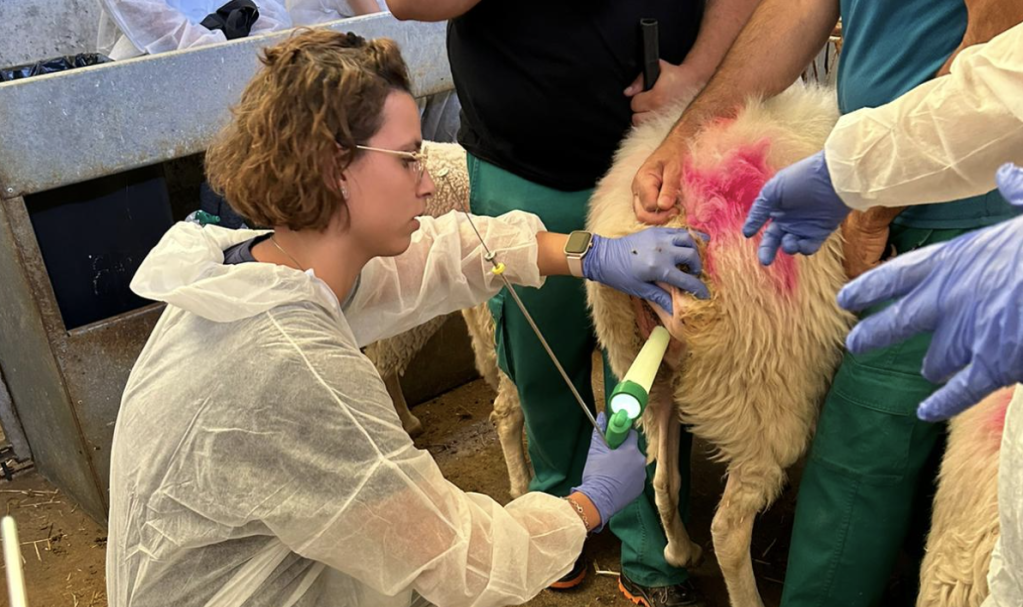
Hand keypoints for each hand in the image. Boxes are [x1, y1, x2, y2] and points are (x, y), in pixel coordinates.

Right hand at [572, 412, 646, 531]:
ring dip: (626, 465)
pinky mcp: (640, 489)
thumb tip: (601, 416)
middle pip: (633, 450)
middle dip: (623, 452)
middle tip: (610, 457)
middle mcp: (640, 461)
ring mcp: (641, 476)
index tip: (615, 439)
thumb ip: (599, 431)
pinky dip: (628, 478)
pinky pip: (635, 478)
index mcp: (631, 449)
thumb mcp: (595, 450)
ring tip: (611, 472)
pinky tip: (616, 482)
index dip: (623, 435)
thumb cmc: (596, 474)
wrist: (598, 500)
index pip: (631, 434)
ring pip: (634, 465)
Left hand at [583, 228, 710, 313]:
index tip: (705, 294)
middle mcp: (663, 250)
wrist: (603, 256)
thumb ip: (661, 297)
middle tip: (692, 274)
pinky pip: (678, 230)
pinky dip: (685, 237)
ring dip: (694, 248)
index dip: (699, 289)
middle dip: (698, 266)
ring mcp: (660, 237)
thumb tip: (676, 312)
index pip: (687, 280)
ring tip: (690, 258)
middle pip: (693, 255)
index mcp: (659, 268)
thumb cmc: (619, 276)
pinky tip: (684, 245)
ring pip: (689, 238)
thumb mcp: (640, 289)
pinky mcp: (655, 230)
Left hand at [625, 60, 706, 125]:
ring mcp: (666, 121)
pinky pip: (654, 132)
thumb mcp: (658, 68)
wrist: (696, 82)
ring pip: (644, 127)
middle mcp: (660, 112)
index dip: (637, 98)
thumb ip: (640, 79)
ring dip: (645, 119)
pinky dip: (653, 125)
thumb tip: (627, 92)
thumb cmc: (676, 74)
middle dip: (640, 110)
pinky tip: (658, 117)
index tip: (645, 95)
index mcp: (657, 97)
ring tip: (652, 110)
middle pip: (636, 118)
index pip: (634, 104)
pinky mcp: (671, 128)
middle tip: (648, 103)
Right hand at [631, 129, 693, 225]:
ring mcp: (638, 194)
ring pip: (643, 215)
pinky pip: (647, 212)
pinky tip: (669, 208)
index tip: (677, 207)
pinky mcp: (643, 197)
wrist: (673, 147)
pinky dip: (658, 214)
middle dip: (659, 218)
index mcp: (643, 180)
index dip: (663, 210)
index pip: (648, 206)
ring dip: (658, 217)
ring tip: (674, 210)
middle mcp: (637, 189)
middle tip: (676, 211)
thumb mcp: (675, 168)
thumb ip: (669, 187)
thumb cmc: (674, 155)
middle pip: (641, 215)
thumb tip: (663, 206)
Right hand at [742, 150, 851, 264]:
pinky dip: (803, 248)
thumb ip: (758, 212)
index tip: (749, 236)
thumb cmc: (800, 179)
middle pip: (776, 240)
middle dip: (768, 251)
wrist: (832, 177)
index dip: (756, 233)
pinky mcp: (821, 232)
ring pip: (791, 245)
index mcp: (777, 209)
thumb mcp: (772, 192)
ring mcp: (805, 226)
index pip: (765, 227)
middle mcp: (790, 219)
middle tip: (765, 261)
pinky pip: (809, 247)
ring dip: (788, 247)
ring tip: (789, 242)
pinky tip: (800, 243)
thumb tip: (746, 232)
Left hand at [838, 163, 1022, 420]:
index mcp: (949, 261)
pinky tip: (925, 411)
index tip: (846, 298)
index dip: (868, 288)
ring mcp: (964, 336)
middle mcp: (946, 300)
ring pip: (935, 360)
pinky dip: (942, 402)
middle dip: (874, 334)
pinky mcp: (990, 366)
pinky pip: (959, 391)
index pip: (893, 276)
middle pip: (896, 322)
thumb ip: (1015, 193)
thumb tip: (1007, 174)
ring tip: (927, 369)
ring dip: (933, 366)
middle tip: (854, 344)